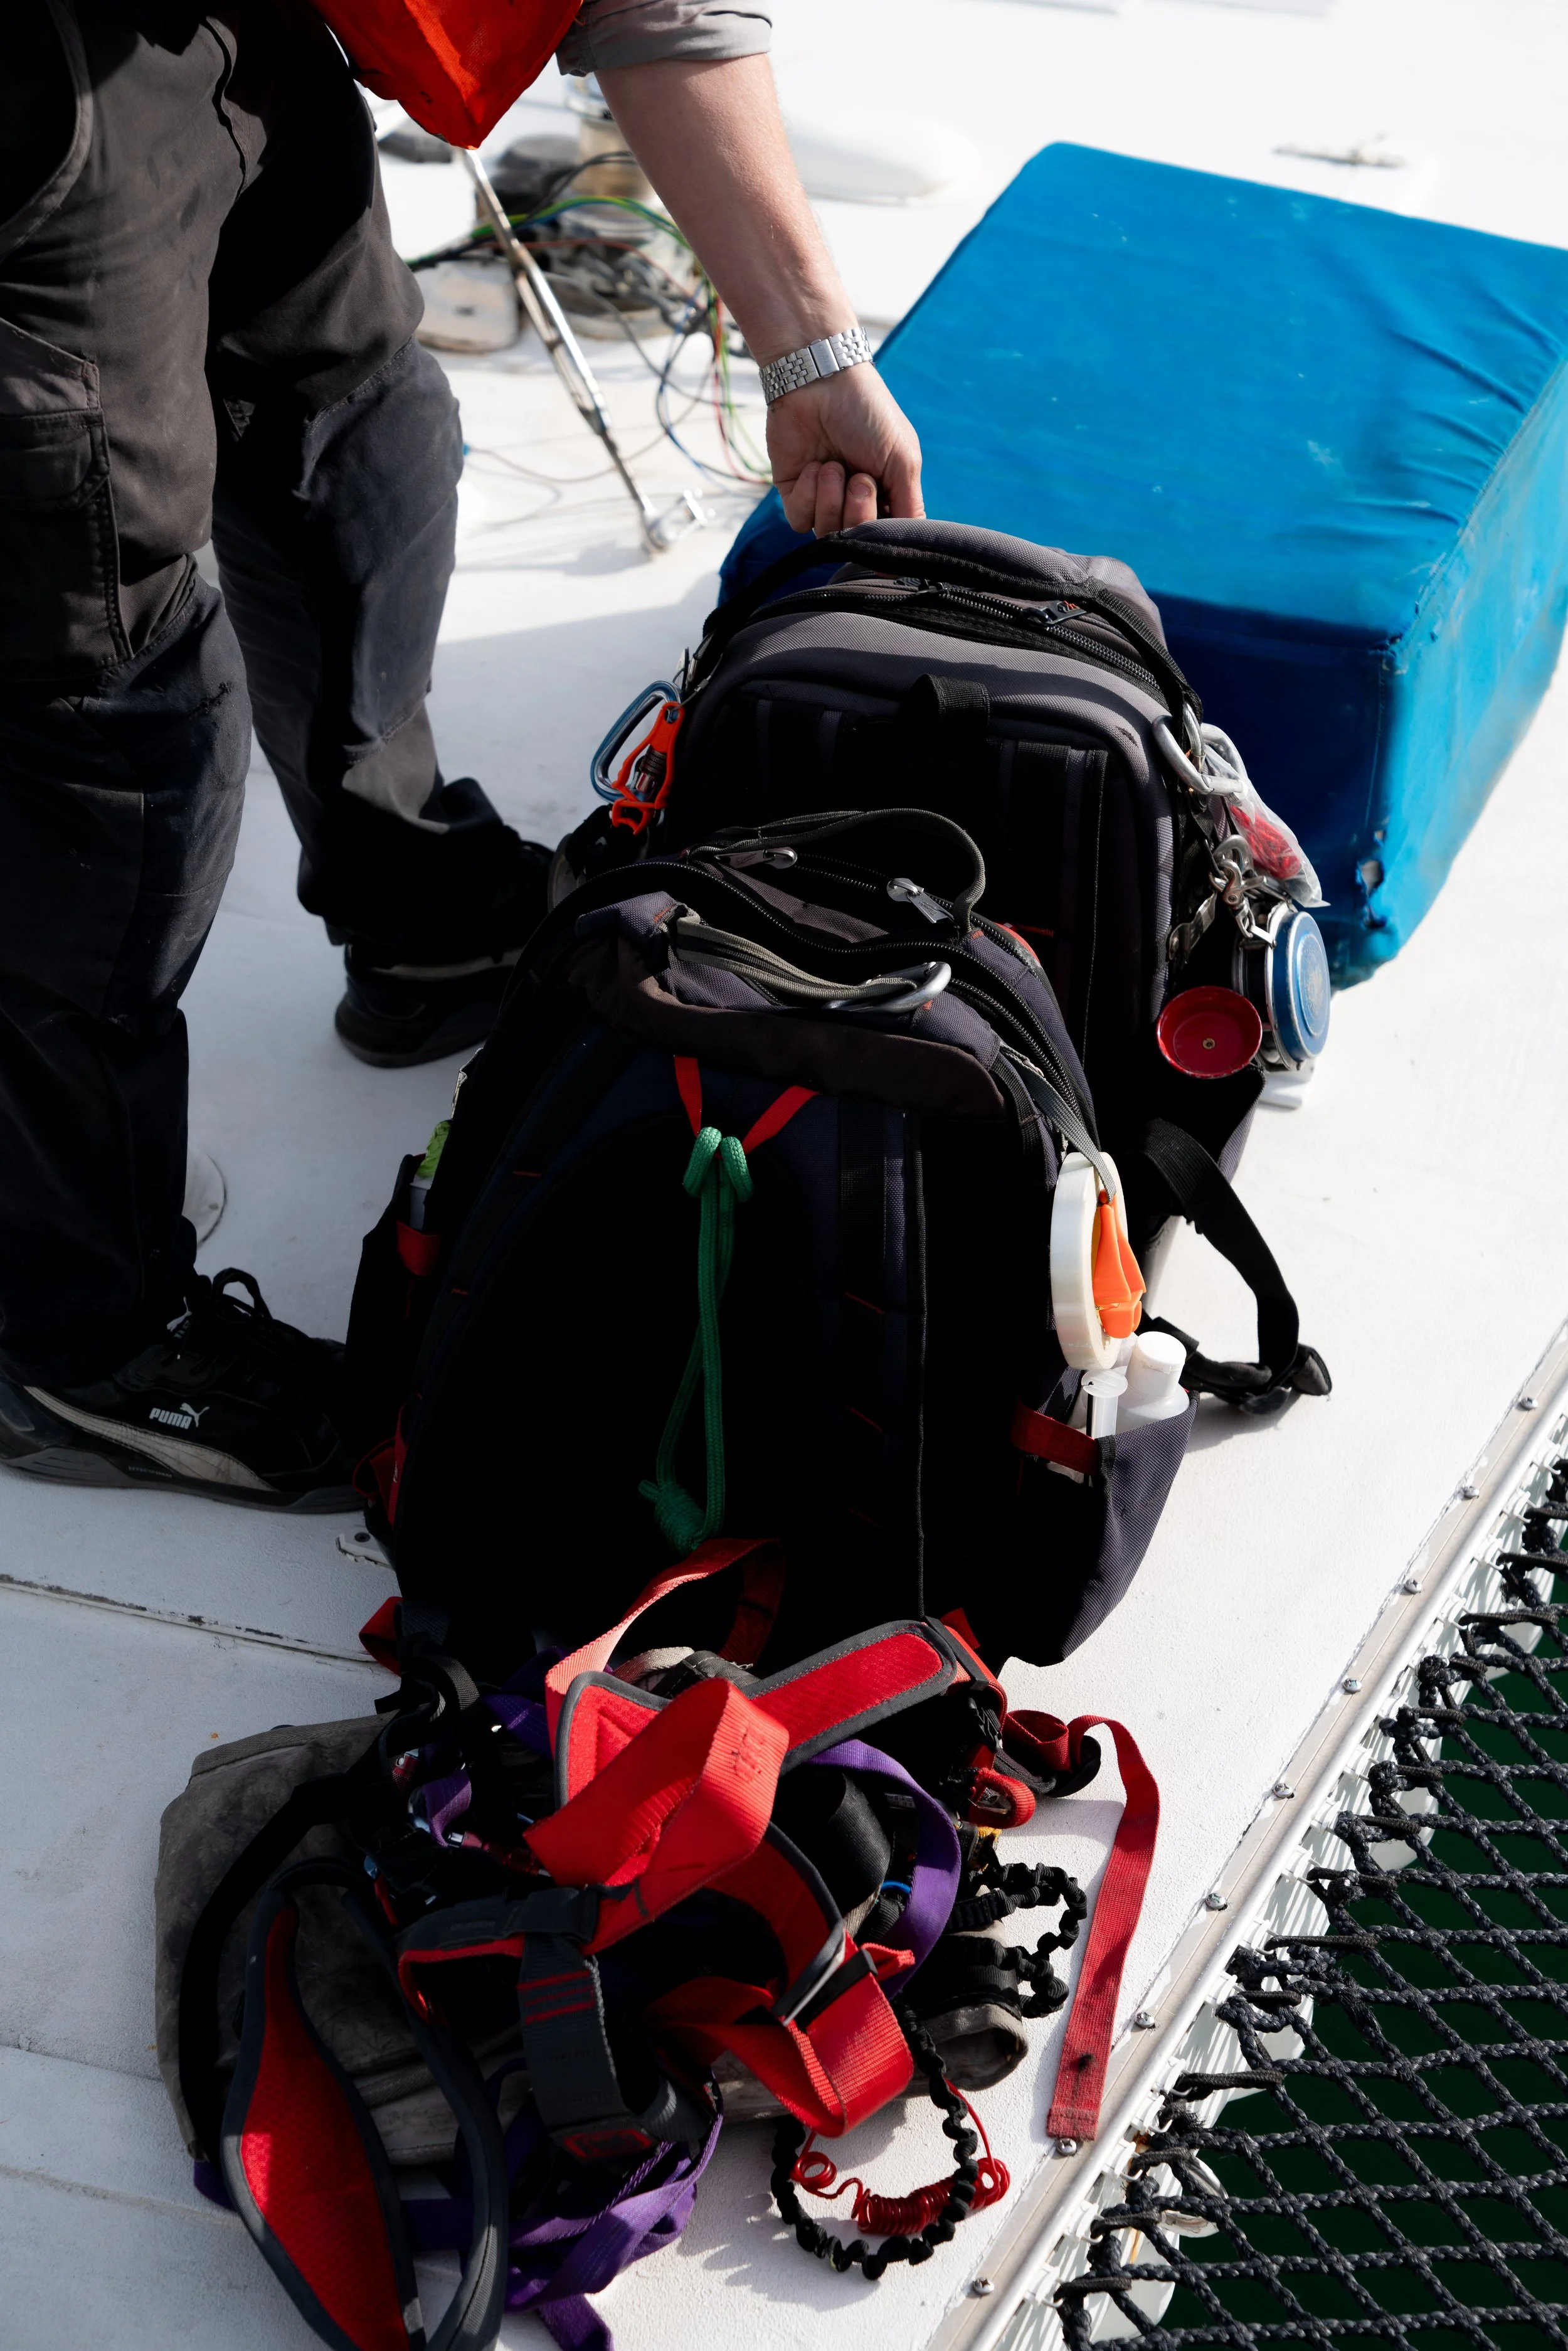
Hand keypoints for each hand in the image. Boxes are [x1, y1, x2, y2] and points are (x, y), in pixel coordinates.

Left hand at [767, 366, 923, 534]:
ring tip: (833, 466)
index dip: (885, 535)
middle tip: (860, 478)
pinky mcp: (794, 493)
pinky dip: (809, 496)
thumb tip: (909, 547)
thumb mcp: (904, 460)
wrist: (821, 381)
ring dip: (832, 501)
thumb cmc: (868, 413)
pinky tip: (815, 467)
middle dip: (859, 513)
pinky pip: (800, 521)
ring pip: (827, 534)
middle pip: (857, 541)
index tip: (885, 509)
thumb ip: (909, 507)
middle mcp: (854, 502)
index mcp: (886, 496)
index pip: (887, 539)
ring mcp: (824, 499)